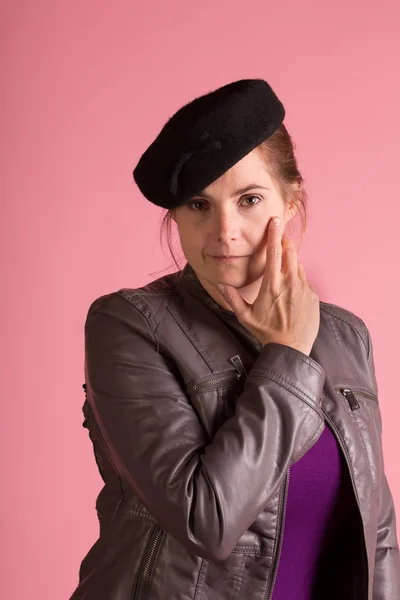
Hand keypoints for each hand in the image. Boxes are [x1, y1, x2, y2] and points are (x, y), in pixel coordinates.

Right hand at [215, 216, 319, 355]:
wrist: (292, 349)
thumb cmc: (267, 333)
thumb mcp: (245, 316)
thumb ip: (232, 298)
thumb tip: (221, 284)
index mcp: (272, 284)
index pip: (274, 252)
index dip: (274, 234)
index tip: (275, 221)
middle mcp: (290, 283)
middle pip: (290, 252)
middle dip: (285, 242)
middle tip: (280, 238)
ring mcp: (304, 288)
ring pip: (298, 265)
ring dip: (291, 262)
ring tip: (282, 269)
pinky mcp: (313, 296)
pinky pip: (305, 281)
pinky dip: (298, 280)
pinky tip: (291, 292)